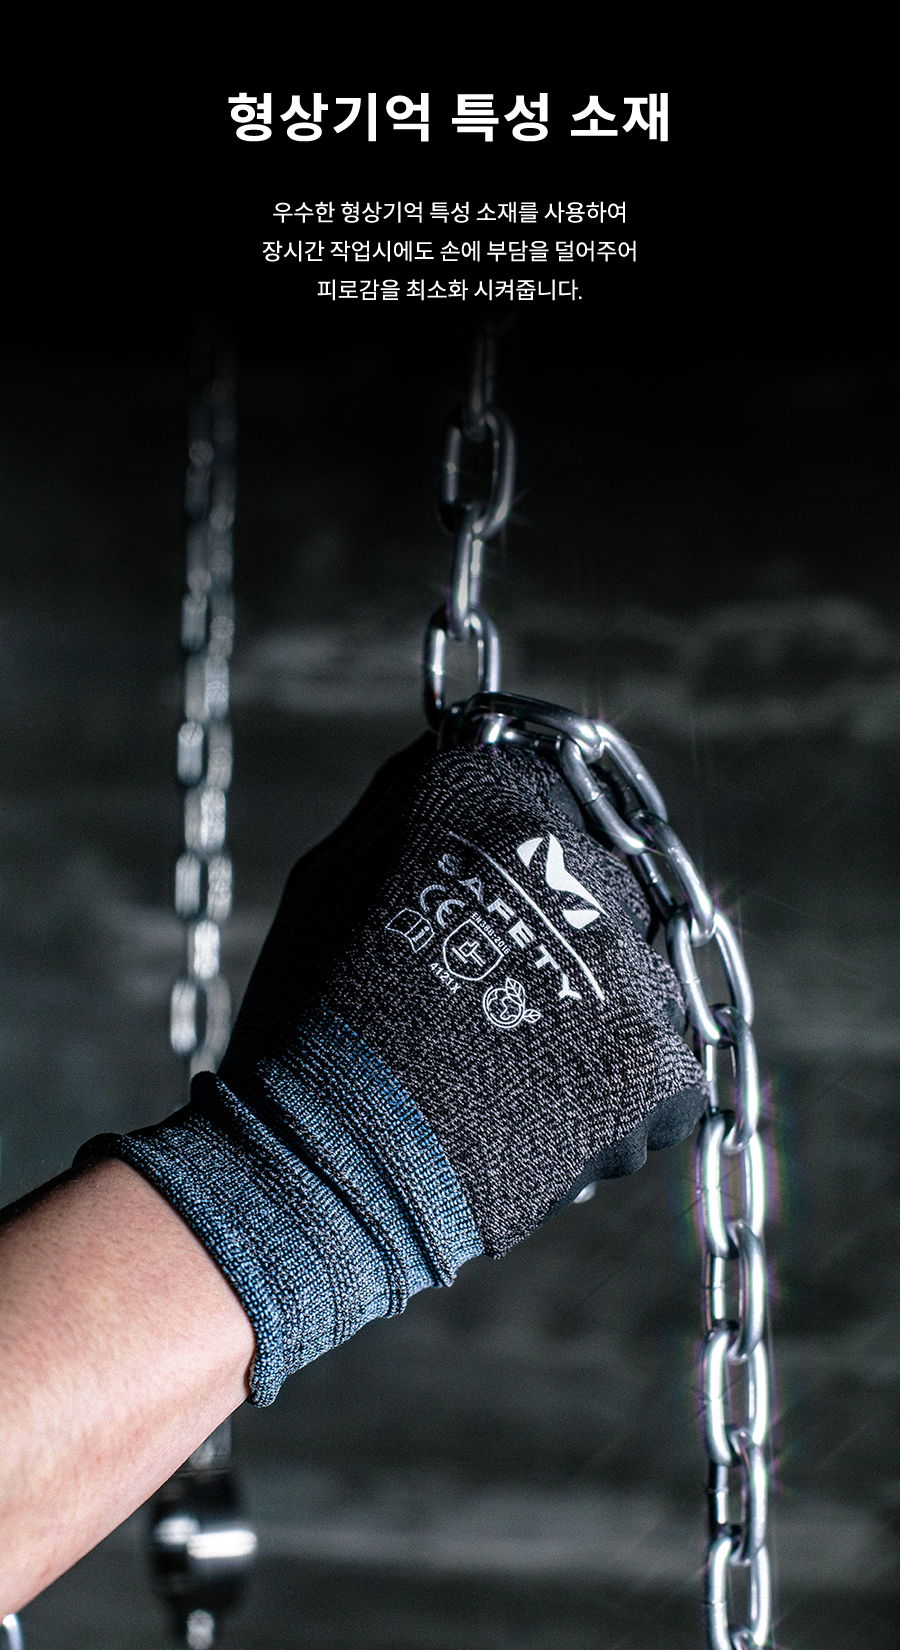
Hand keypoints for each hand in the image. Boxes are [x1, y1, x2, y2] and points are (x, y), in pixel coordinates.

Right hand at [81, 738, 705, 1400]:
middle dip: (562, 929)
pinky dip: (616, 1092)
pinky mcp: (656, 1061)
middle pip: (601, 877)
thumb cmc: (308, 1024)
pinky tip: (543, 1109)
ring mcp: (623, 964)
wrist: (327, 1175)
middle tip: (490, 1000)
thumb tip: (467, 743)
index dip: (523, 846)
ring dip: (593, 1011)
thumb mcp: (327, 876)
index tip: (501, 889)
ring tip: (509, 1067)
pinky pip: (664, 1062)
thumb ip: (411, 796)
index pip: (546, 786)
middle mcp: (570, 861)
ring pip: (636, 971)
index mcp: (488, 799)